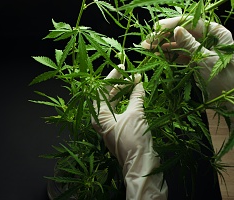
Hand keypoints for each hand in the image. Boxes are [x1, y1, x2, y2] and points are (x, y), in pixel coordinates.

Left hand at [91, 65, 167, 199]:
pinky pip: (120, 110)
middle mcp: (101, 120)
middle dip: (118, 84)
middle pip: (107, 96)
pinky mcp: (118, 129)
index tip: (122, 67)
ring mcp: (109, 125)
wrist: (141, 164)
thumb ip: (136, 97)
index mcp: (99, 116)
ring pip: (114, 103)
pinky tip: (135, 94)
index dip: (112, 78)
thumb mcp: (135, 115)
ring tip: (134, 80)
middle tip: (129, 72)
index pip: (102, 91)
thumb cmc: (134, 140)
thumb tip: (138, 83)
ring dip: (123, 92)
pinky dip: (127, 102)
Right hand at [141, 16, 233, 128]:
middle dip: (164, 36)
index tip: (155, 29)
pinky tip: (158, 55)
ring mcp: (202, 50)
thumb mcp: (205, 60)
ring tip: (148, 48)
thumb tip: (176, 30)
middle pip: (183, 32)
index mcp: (216, 33)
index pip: (190, 22)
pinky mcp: (197, 61)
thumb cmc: (224, 79)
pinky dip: (169, 55)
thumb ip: (190, 44)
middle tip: (147, 42)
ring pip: (179, 43)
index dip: (171, 24)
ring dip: (164, 45)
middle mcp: (209, 39)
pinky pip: (181, 54)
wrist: (230, 101)